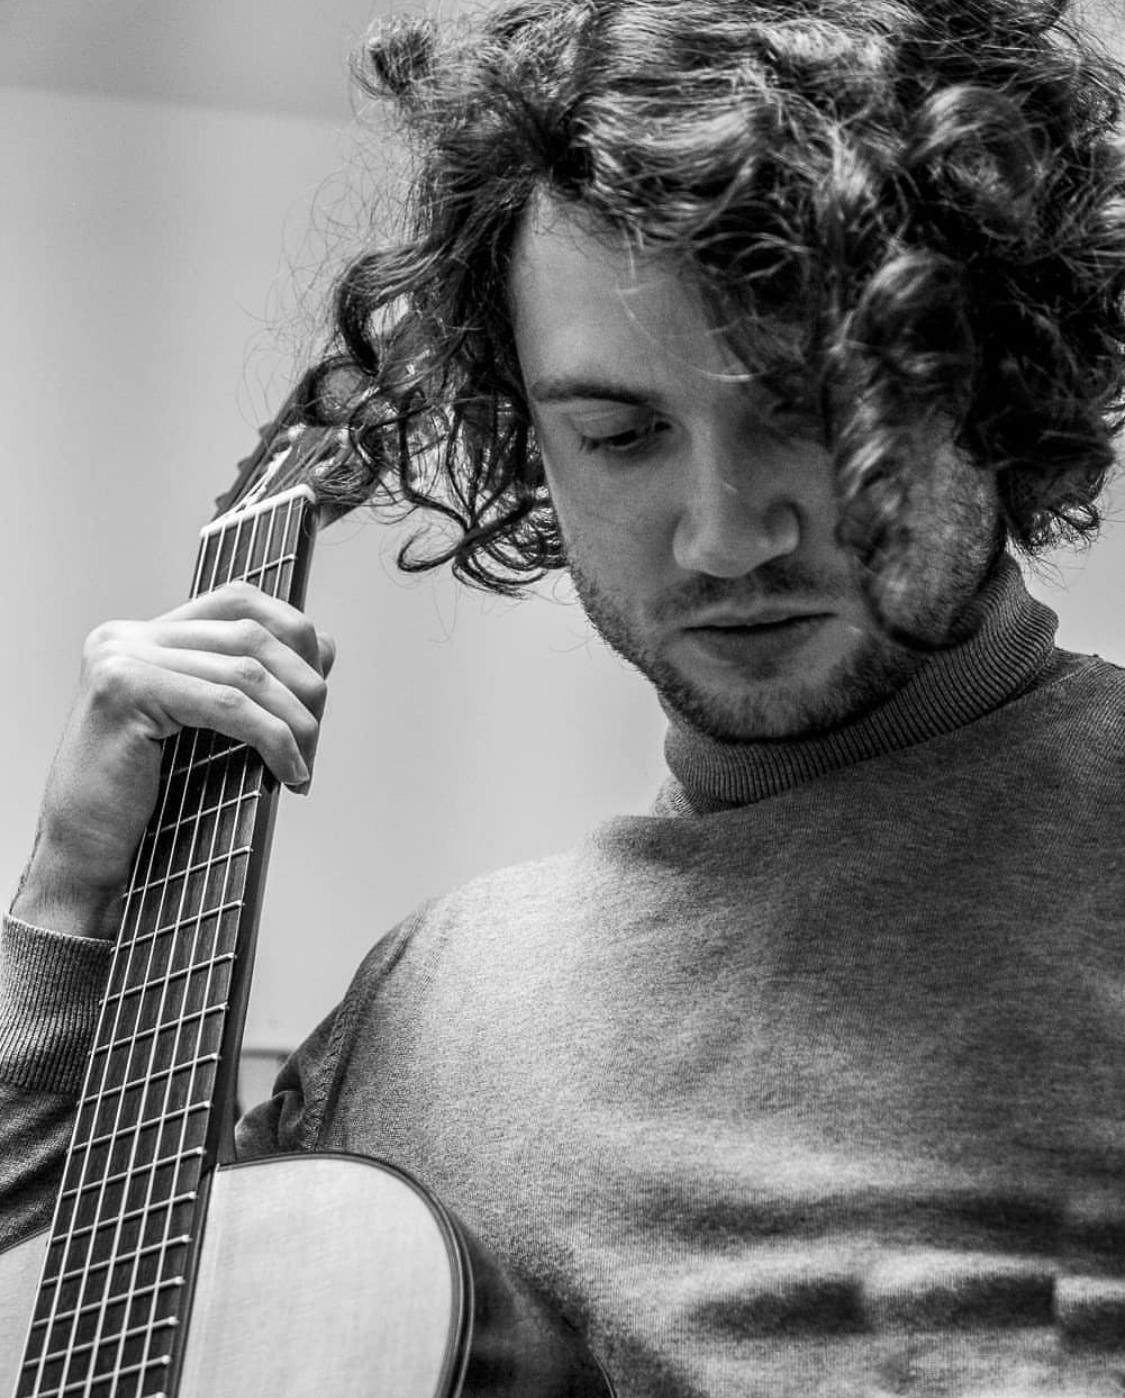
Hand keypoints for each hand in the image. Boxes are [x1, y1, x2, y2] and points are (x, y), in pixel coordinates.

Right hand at [10, 581, 334, 940]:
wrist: (87, 851)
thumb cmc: (146, 797)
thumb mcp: (207, 726)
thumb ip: (252, 681)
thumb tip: (325, 646)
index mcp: (143, 635)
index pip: (238, 600)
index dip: (293, 633)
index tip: (318, 686)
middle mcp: (128, 636)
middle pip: (251, 635)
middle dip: (302, 687)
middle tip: (316, 740)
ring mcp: (122, 657)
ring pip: (246, 673)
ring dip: (295, 722)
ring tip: (306, 763)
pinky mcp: (125, 690)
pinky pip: (227, 706)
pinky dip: (273, 738)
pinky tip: (289, 771)